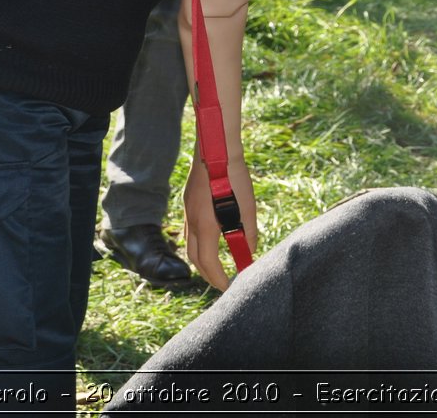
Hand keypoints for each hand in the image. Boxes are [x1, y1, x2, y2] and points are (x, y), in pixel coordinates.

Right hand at [183, 153, 257, 290]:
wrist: (217, 148)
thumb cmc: (235, 177)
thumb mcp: (248, 209)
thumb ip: (247, 234)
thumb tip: (249, 253)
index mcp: (207, 227)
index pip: (209, 264)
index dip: (219, 279)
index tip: (229, 287)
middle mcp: (193, 222)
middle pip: (195, 259)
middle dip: (208, 274)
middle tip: (222, 282)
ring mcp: (187, 211)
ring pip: (190, 245)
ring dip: (202, 260)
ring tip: (217, 265)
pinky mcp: (187, 202)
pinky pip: (190, 231)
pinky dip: (199, 243)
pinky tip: (211, 240)